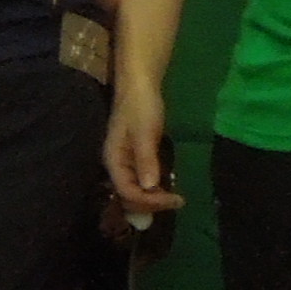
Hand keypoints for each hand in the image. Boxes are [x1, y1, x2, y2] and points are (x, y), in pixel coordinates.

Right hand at [103, 84, 183, 221]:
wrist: (140, 86)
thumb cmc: (140, 106)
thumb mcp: (144, 132)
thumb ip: (146, 159)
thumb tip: (150, 187)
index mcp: (113, 160)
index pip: (128, 192)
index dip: (149, 201)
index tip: (173, 199)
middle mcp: (117, 165)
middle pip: (130, 196)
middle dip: (151, 203)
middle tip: (177, 201)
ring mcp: (125, 163)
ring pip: (136, 190)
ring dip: (153, 198)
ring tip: (174, 199)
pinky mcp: (135, 158)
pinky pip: (142, 180)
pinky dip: (154, 188)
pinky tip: (167, 188)